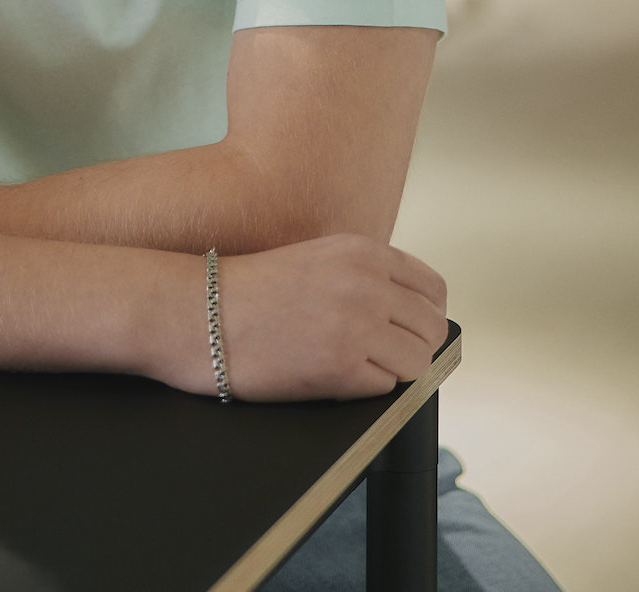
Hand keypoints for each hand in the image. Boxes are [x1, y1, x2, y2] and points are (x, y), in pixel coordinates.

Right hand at [208, 233, 448, 401]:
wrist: (205, 314)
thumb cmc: (255, 290)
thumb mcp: (319, 258)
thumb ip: (368, 274)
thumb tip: (416, 309)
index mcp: (363, 251)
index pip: (434, 288)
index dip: (427, 314)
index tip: (413, 329)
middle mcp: (366, 284)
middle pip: (433, 328)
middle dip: (414, 345)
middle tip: (385, 353)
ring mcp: (356, 326)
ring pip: (418, 362)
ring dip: (393, 368)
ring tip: (358, 363)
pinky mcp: (342, 368)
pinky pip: (386, 387)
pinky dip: (366, 386)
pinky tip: (333, 372)